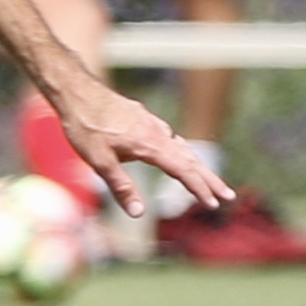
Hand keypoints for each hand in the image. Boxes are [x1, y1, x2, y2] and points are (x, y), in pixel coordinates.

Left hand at [46, 76, 229, 214]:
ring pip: (183, 148)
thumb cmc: (85, 126)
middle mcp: (158, 133)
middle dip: (210, 180)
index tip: (213, 204)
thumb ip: (121, 187)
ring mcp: (153, 124)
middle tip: (228, 197)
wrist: (77, 91)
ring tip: (210, 181)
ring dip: (198, 167)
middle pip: (191, 160)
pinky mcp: (145, 119)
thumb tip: (139, 214)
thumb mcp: (99, 162)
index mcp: (151, 145)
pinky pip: (171, 139)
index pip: (183, 171)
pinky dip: (182, 152)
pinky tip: (178, 155)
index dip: (199, 189)